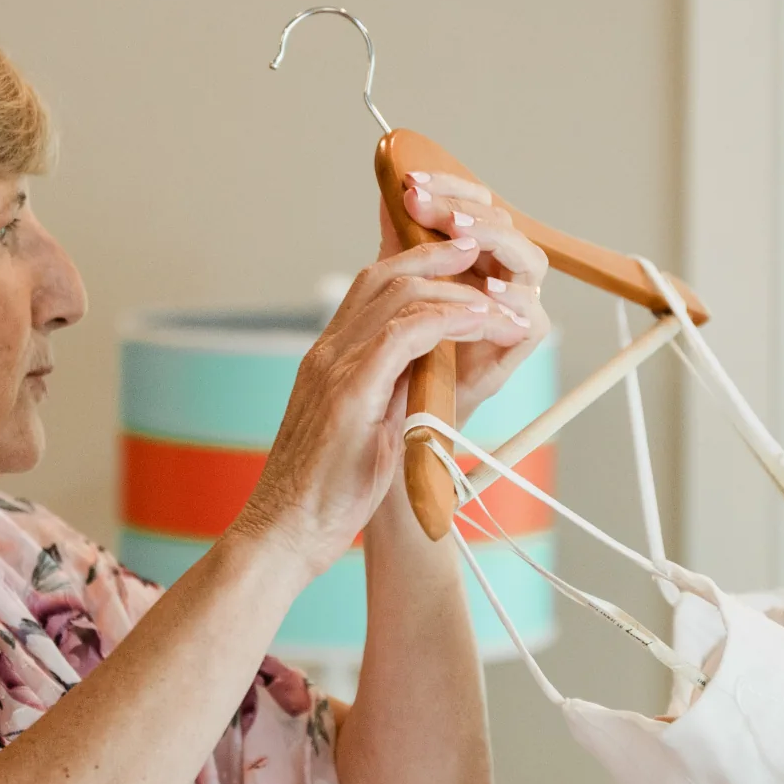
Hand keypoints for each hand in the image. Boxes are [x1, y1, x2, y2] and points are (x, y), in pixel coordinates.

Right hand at [229, 234, 530, 576]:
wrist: (284, 533)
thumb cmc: (325, 495)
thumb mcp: (365, 431)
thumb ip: (389, 396)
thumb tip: (426, 380)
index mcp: (330, 359)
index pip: (372, 288)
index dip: (418, 265)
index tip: (461, 262)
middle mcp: (328, 352)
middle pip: (384, 275)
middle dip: (439, 255)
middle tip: (483, 250)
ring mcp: (334, 367)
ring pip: (399, 294)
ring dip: (457, 289)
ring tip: (499, 296)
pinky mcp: (349, 392)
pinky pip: (405, 333)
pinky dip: (448, 318)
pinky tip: (479, 321)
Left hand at [380, 171, 552, 417]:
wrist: (400, 414)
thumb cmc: (400, 353)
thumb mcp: (393, 289)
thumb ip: (400, 244)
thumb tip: (391, 194)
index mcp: (471, 256)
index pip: (474, 204)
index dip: (448, 187)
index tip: (409, 182)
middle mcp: (497, 277)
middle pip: (503, 223)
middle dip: (464, 208)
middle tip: (423, 205)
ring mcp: (511, 311)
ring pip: (529, 260)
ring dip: (497, 241)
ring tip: (460, 238)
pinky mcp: (517, 347)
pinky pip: (534, 319)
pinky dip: (514, 303)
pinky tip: (485, 291)